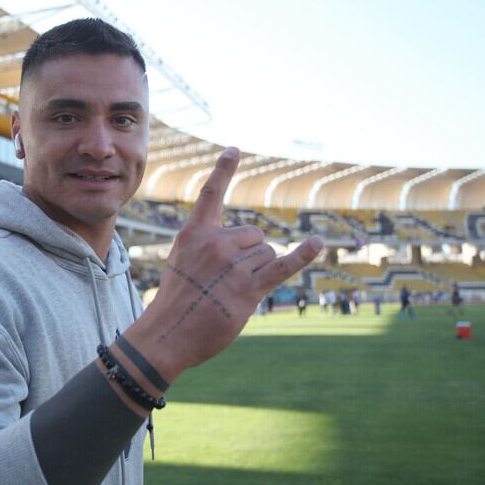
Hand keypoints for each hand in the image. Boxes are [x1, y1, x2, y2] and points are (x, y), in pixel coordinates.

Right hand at [127, 148, 323, 383]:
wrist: (167, 334)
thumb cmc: (175, 303)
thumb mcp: (181, 264)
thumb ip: (205, 248)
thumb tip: (246, 247)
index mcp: (194, 234)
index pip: (212, 194)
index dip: (224, 170)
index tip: (235, 149)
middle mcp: (216, 244)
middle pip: (255, 235)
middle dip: (251, 255)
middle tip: (227, 281)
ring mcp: (233, 265)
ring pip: (267, 254)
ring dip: (259, 272)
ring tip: (233, 293)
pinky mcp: (248, 289)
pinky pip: (282, 267)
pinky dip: (302, 255)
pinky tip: (317, 243)